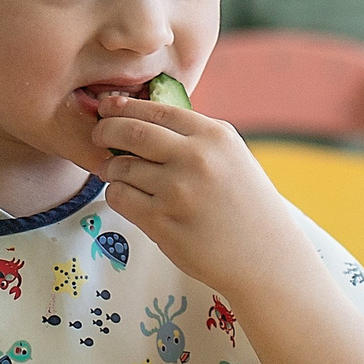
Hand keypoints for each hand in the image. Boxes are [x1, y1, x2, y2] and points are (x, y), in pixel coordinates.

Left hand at [91, 97, 309, 295]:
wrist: (265, 257)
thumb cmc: (245, 205)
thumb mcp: (231, 156)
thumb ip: (193, 136)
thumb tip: (139, 116)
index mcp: (214, 136)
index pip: (157, 110)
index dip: (124, 107)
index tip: (108, 108)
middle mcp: (195, 158)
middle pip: (130, 132)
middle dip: (105, 130)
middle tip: (99, 135)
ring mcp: (177, 191)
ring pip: (120, 167)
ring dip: (110, 169)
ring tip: (116, 173)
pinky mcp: (163, 222)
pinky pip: (119, 197)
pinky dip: (117, 194)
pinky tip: (129, 198)